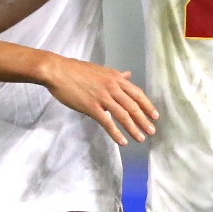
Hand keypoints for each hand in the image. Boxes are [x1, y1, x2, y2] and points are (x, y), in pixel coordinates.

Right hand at [41, 57, 157, 146]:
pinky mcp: (91, 107)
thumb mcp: (100, 70)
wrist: (57, 71)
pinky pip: (107, 122)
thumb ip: (115, 75)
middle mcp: (112, 87)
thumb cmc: (76, 70)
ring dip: (133, 128)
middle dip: (144, 120)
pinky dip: (116, 133)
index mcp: (115, 78)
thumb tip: (128, 74)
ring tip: (141, 138)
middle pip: (133, 106)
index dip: (147, 105)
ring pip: (123, 115)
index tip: (155, 115)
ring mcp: (102, 97)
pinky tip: (122, 141)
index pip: (137, 93)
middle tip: (152, 131)